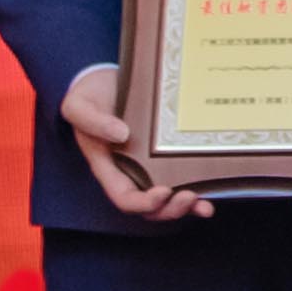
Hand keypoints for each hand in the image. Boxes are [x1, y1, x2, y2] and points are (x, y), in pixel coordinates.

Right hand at [62, 64, 211, 220]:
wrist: (105, 81)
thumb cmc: (89, 96)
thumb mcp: (79, 105)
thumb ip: (92, 120)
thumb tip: (121, 133)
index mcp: (107, 166)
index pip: (124, 197)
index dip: (143, 202)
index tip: (163, 192)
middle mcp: (129, 171)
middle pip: (149, 207)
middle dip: (170, 209)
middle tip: (189, 197)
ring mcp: (148, 165)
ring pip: (168, 199)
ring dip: (187, 207)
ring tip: (204, 205)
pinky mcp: (165, 153)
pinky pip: (182, 176)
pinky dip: (198, 186)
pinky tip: (212, 189)